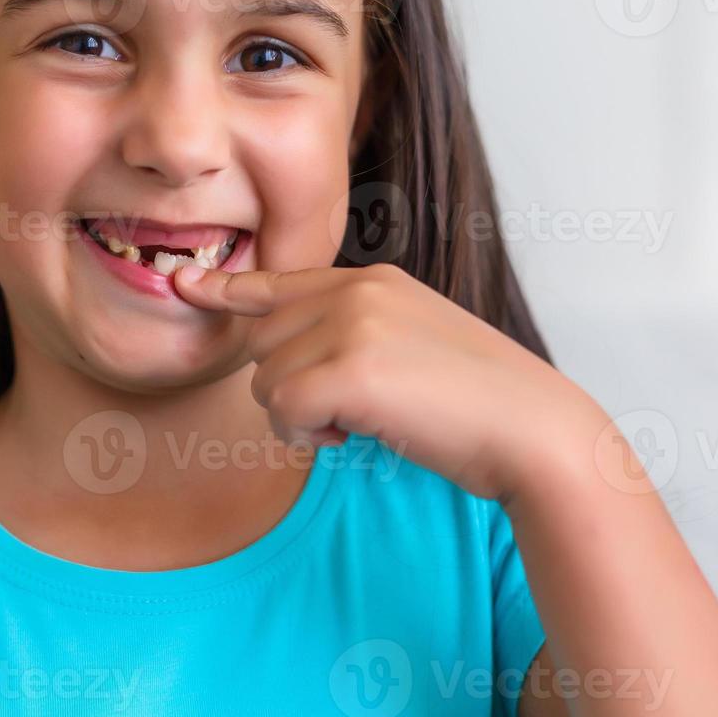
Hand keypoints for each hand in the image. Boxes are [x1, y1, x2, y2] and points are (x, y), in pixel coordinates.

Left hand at [172, 261, 605, 502]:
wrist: (532, 429)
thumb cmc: (475, 404)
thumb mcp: (410, 344)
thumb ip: (353, 336)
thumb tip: (287, 363)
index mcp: (371, 281)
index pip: (281, 283)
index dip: (228, 290)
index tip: (185, 285)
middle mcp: (355, 291)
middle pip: (262, 343)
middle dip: (291, 389)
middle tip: (354, 411)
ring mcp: (352, 324)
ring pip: (266, 380)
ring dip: (302, 418)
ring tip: (367, 420)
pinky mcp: (349, 368)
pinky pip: (283, 409)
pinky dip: (308, 435)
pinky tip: (356, 435)